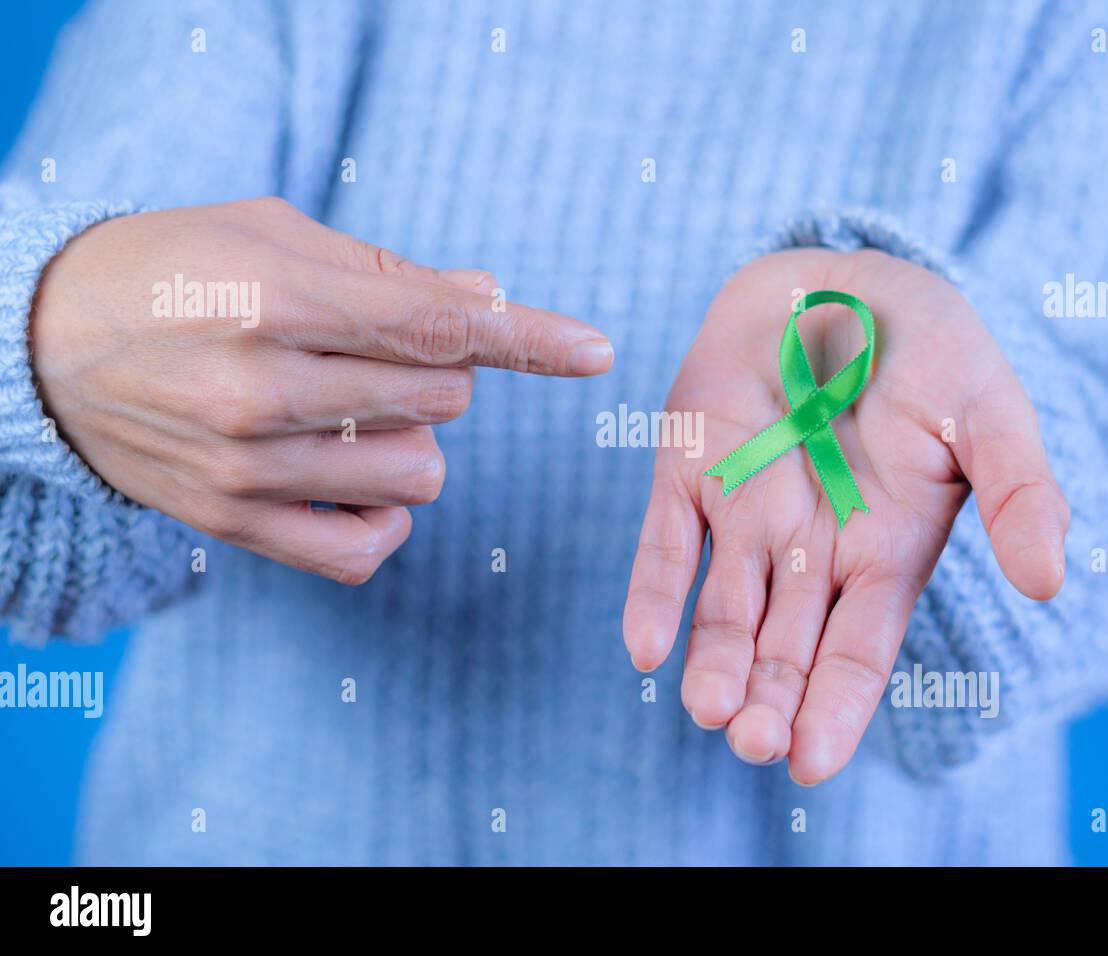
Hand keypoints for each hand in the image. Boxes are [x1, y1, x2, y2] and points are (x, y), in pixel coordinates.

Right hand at [30, 197, 612, 582]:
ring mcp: (242, 467)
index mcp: (273, 296)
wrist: (41, 345)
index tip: (595, 351)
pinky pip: (365, 550)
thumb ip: (386, 271)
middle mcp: (258, 387)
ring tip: (355, 414)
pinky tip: (353, 480)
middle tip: (377, 354)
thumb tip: (488, 299)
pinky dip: (383, 517)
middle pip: (440, 399)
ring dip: (413, 441)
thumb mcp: (269, 233)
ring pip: (417, 475)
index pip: (435, 324)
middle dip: (439, 372)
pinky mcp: (231, 524)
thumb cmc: (171, 270)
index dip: (527, 337)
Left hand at [623, 248, 1067, 783]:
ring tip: (708, 710)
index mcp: (883, 551)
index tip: (810, 760)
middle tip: (752, 744)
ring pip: (724, 609)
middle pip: (785, 647)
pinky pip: (665, 543)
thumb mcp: (988, 411)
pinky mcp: (688, 470)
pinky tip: (645, 646)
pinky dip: (653, 592)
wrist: (840, 276)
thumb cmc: (926, 348)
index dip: (836, 707)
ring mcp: (745, 513)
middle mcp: (809, 550)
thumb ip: (1019, 493)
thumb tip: (1049, 582)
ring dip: (713, 663)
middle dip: (768, 699)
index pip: (857, 651)